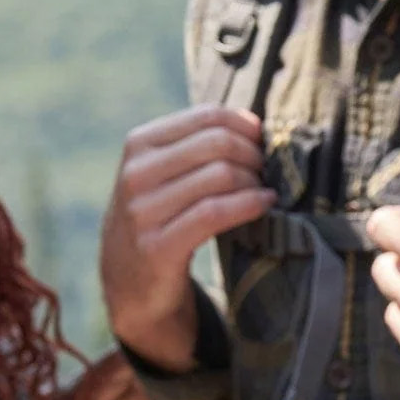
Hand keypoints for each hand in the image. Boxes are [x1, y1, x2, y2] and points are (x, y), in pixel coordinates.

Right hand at [101, 107, 272, 372]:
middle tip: (267, 171)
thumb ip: (200, 146)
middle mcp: (136, 173)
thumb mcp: (167, 174)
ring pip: (221, 175)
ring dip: (255, 182)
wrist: (131, 284)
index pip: (207, 116)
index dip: (246, 126)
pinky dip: (250, 205)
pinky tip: (265, 204)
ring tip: (265, 190)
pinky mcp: (157, 246)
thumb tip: (258, 124)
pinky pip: (215, 213)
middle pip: (219, 143)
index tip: (263, 141)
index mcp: (139, 144)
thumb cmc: (162, 218)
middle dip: (254, 154)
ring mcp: (142, 211)